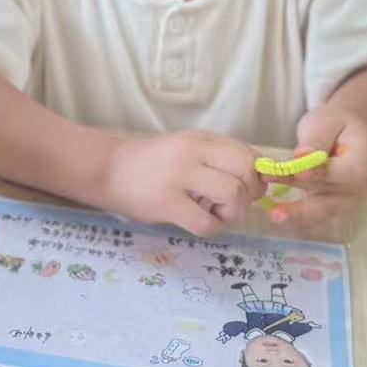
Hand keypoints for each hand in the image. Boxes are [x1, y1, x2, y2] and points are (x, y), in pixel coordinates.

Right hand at [99, 131, 265, 236]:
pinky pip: (208, 223)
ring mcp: (179, 178)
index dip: (258, 175)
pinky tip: (198, 221)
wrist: (106, 169)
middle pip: (247, 172)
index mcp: (199, 139)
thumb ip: (218, 157)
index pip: (250, 154)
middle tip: (232, 201)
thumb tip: (259, 176)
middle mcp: (192, 154)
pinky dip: (212, 227)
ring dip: (231, 211)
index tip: (247, 186)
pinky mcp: (167, 204)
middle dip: (250, 193)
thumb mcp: (185, 148)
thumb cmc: (150, 162)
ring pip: (232, 195)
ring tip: (213, 211)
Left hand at [267, 106, 366, 226]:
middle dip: (301, 201)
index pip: (342, 173)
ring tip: (275, 215)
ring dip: (297, 212)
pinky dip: (298, 213)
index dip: (318, 174)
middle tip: (275, 209)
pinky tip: (278, 213)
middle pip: (331, 197)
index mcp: (365, 163)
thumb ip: (315, 140)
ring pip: (323, 210)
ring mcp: (351, 201)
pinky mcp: (336, 207)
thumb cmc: (337, 124)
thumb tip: (301, 156)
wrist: (351, 135)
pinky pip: (317, 213)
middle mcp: (362, 188)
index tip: (297, 173)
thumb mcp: (326, 122)